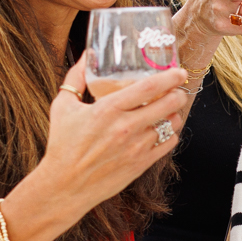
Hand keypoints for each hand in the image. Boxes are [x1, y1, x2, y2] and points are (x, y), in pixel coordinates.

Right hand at [37, 57, 190, 209]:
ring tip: (169, 110)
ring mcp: (136, 147)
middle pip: (168, 105)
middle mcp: (125, 128)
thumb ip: (75, 78)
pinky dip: (170, 134)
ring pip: (171, 125)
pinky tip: (163, 130)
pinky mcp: (141, 164)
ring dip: (174, 114)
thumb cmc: (62, 145)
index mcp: (108, 110)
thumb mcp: (63, 107)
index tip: (179, 72)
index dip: (169, 77)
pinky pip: (168, 144)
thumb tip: (86, 55)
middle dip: (178, 94)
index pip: (149, 88)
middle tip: (177, 90)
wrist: (65, 185)